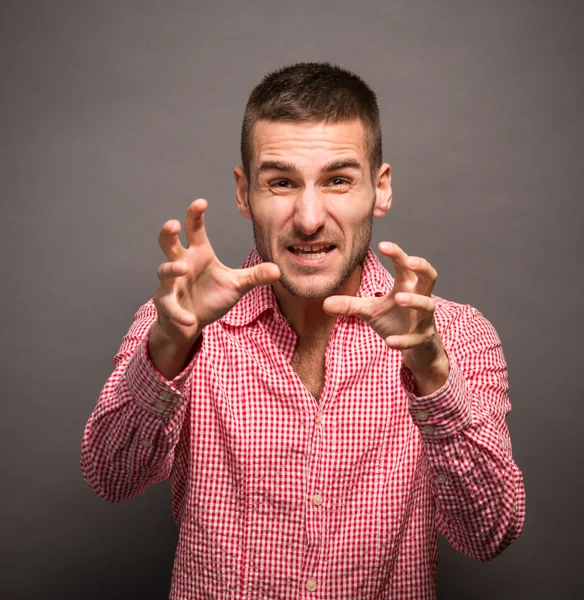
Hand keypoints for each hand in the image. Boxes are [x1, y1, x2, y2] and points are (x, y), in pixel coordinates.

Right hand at [152, 198, 280, 347]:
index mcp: (199, 254)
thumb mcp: (236, 285)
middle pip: (168, 243)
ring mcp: (171, 283)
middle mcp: (182, 264)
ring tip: (183, 268)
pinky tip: (191, 319)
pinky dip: (178, 312)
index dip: (195, 214)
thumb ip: (255, 276)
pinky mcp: (167, 303)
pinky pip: (169, 305)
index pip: (194, 229)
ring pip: (164, 271)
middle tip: (173, 224)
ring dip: (171, 268)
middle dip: (168, 233)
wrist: (191, 322)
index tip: (201, 202)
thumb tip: (278, 270)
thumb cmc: (210, 297)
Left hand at [323, 241, 448, 390]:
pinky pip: (415, 338)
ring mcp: (424, 319)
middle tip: (409, 260)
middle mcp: (419, 298)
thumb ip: (350, 305)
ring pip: (427, 305)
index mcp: (406, 287)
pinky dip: (403, 340)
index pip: (405, 266)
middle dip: (422, 267)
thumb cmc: (396, 321)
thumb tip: (325, 303)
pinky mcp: (422, 339)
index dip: (397, 254)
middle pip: (430, 277)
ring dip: (415, 301)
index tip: (382, 244)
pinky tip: (389, 342)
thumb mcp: (370, 311)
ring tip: (398, 298)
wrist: (417, 349)